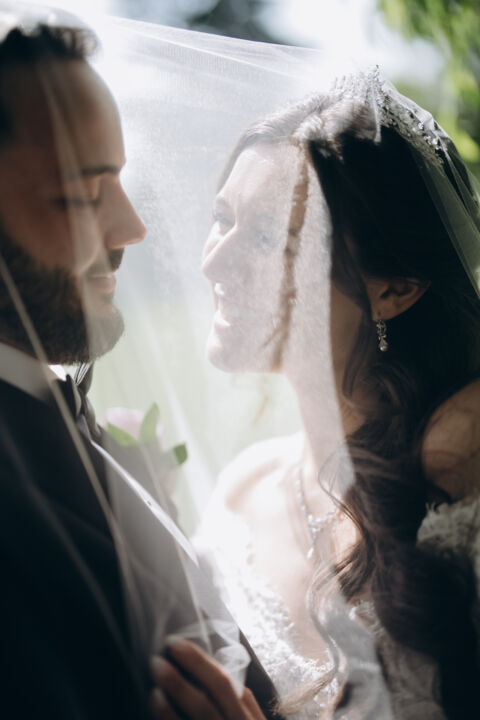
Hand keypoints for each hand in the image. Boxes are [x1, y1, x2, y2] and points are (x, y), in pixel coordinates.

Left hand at [150, 638, 266, 719]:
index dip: (205, 662)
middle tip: (170, 644)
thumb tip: (202, 674)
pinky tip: (156, 697)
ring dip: (178, 684)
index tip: (181, 643)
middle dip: (195, 663)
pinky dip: (169, 713)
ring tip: (157, 665)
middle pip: (220, 688)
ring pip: (204, 708)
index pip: (232, 684)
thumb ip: (232, 708)